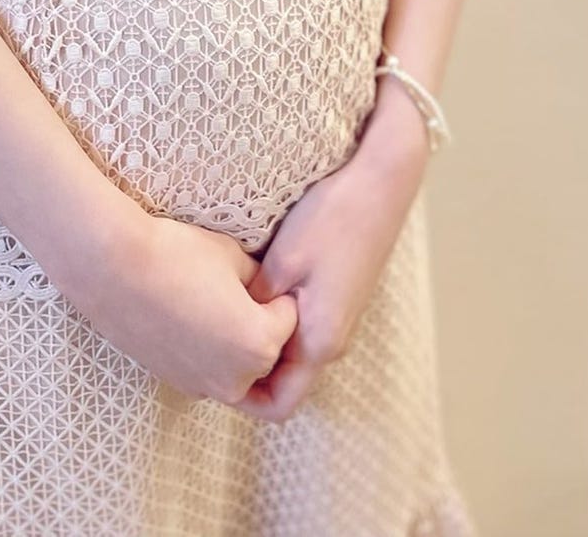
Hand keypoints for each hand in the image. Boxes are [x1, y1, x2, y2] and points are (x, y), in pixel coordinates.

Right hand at [63, 208, 300, 405]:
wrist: (112, 268)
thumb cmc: (176, 254)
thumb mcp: (233, 256)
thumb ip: (261, 281)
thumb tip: (266, 291)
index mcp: (259, 344)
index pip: (290, 318)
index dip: (280, 291)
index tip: (263, 272)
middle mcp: (235, 378)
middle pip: (271, 354)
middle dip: (269, 326)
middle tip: (252, 293)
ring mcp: (202, 385)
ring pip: (243, 374)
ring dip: (244, 349)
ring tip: (225, 308)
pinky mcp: (176, 382)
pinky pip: (212, 375)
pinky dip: (215, 355)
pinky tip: (197, 317)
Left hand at [228, 105, 430, 422]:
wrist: (382, 183)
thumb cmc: (332, 217)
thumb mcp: (282, 259)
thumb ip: (257, 303)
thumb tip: (232, 327)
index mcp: (320, 340)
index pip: (278, 405)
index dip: (242, 399)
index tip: (207, 370)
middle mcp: (334, 340)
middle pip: (283, 381)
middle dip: (246, 369)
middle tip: (205, 341)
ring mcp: (339, 318)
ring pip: (290, 351)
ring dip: (259, 340)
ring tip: (221, 315)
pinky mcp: (338, 297)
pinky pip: (300, 327)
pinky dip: (274, 322)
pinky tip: (249, 292)